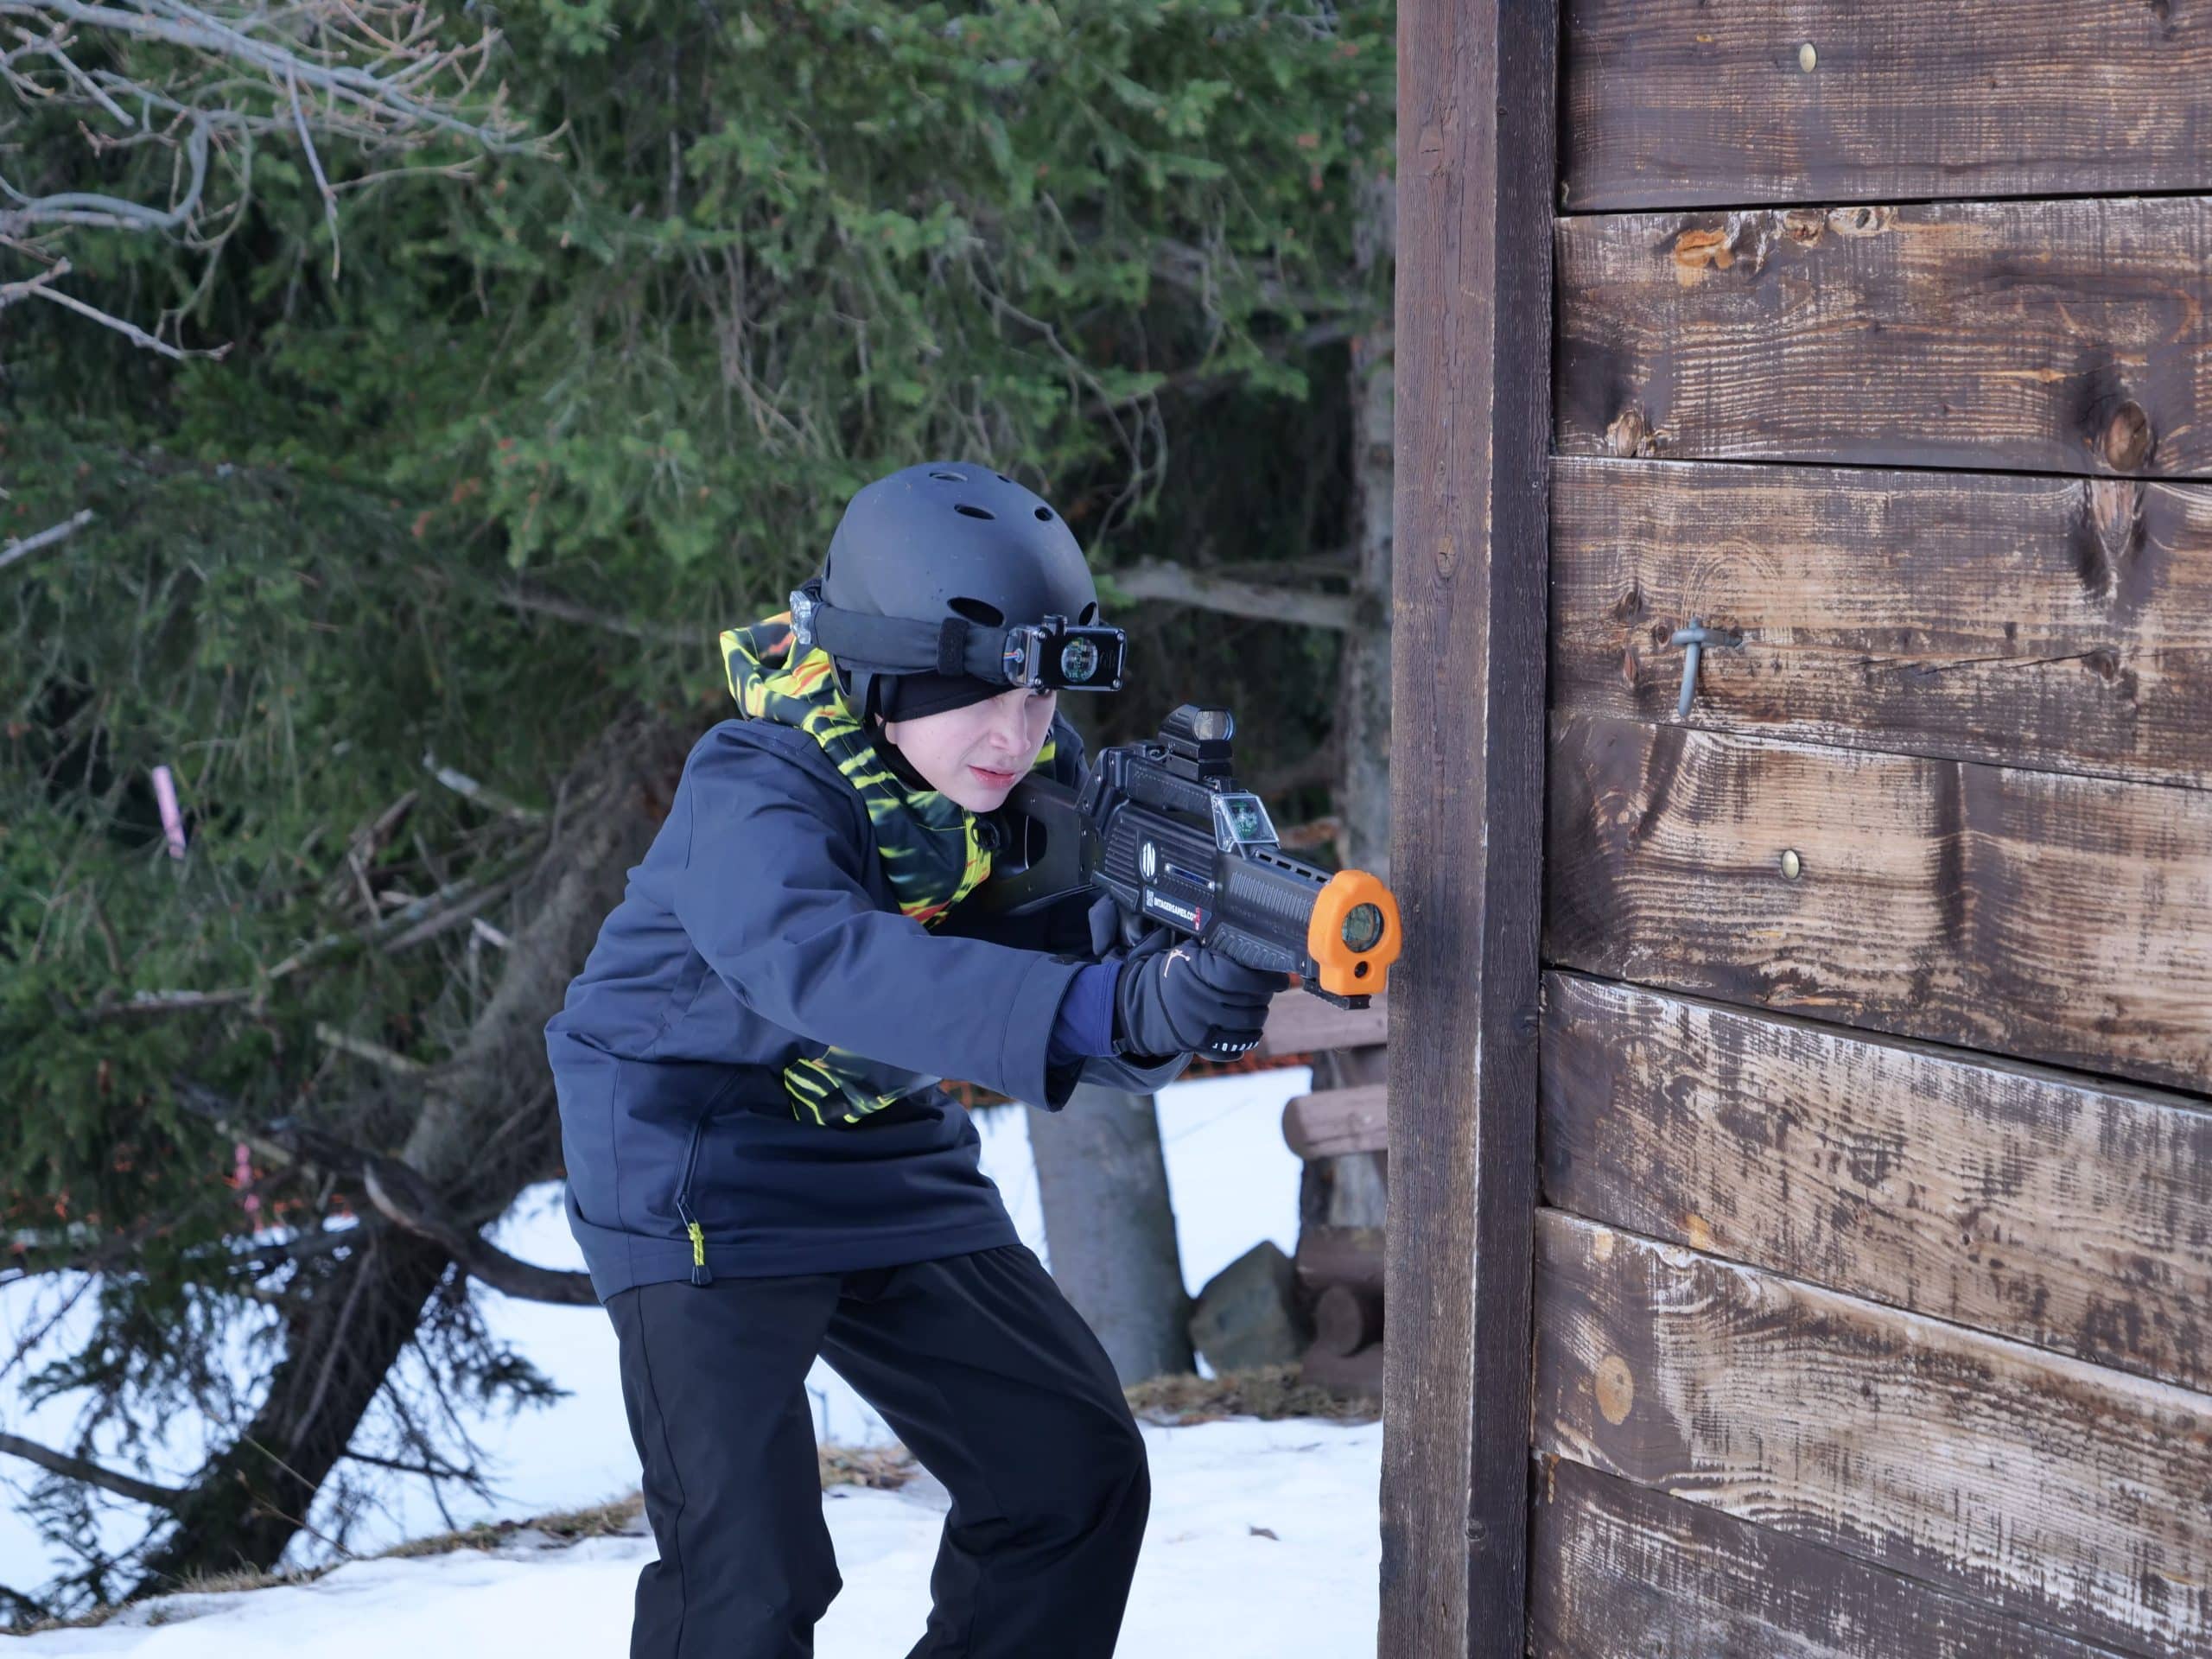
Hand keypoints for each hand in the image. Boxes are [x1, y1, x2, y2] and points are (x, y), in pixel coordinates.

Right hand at [1111, 931, 1285, 1061]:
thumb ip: (1211, 950)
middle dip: (1265, 997)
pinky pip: (1234, 1048)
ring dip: (1259, 1017)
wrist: (1133, 1007)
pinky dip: (1246, 1041)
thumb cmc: (1164, 975)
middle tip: (1267, 991)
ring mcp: (1199, 1026)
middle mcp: (1199, 1000)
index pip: (1243, 978)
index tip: (1279, 978)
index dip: (1267, 979)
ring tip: (1257, 1009)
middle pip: (1251, 1003)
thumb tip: (1248, 942)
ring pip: (1249, 1026)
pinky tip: (1248, 1031)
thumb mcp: (1183, 953)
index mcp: (1196, 972)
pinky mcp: (1198, 1045)